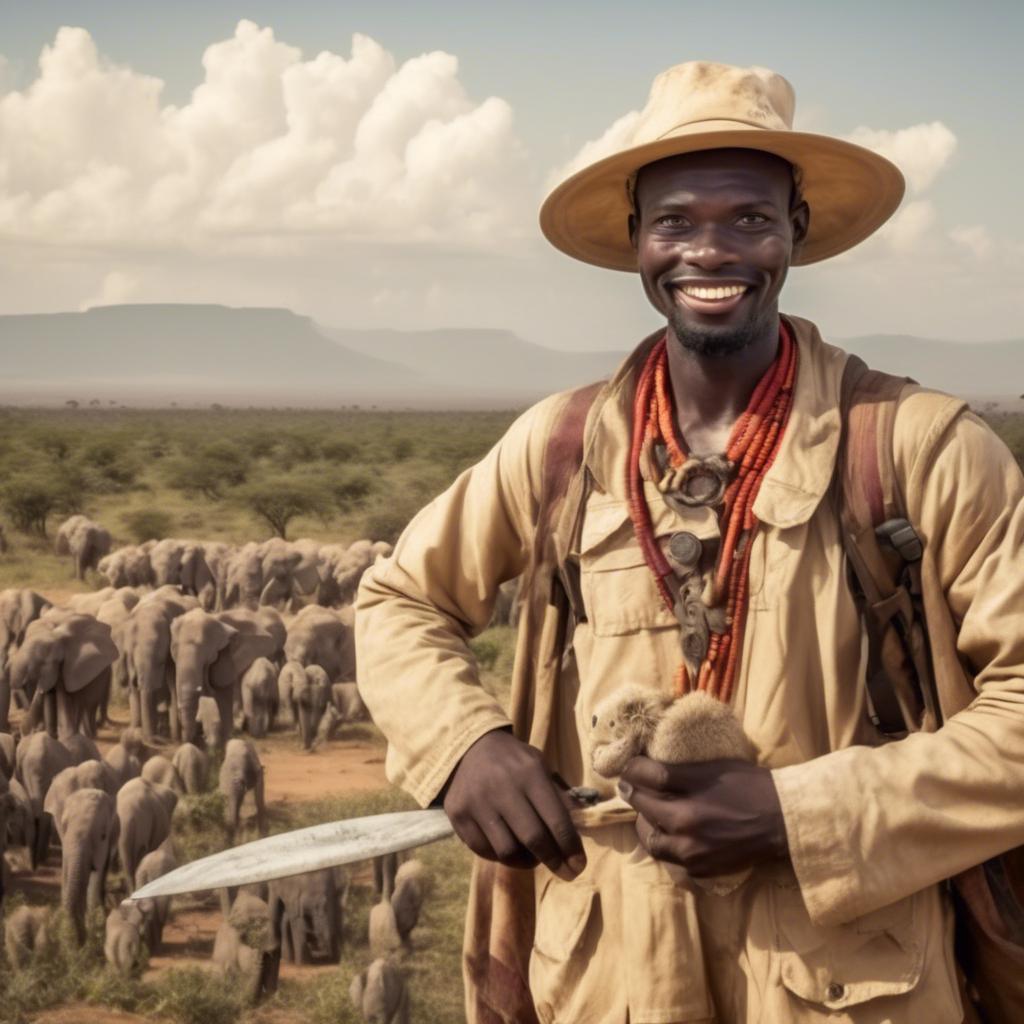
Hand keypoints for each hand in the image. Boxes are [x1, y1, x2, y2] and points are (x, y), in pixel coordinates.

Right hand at [441, 728, 585, 880]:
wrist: (469, 747)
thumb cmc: (513, 762)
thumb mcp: (540, 767)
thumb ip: (559, 797)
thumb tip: (580, 831)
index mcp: (529, 773)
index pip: (556, 819)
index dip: (570, 847)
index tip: (579, 866)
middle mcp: (502, 787)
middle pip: (533, 839)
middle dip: (553, 860)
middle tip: (566, 873)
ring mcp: (477, 802)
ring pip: (507, 851)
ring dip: (525, 861)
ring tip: (532, 856)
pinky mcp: (458, 815)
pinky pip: (483, 851)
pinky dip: (499, 856)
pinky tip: (507, 847)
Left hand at [618, 756, 788, 876]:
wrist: (783, 821)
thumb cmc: (750, 786)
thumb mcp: (712, 768)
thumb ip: (676, 771)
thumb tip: (645, 765)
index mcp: (689, 797)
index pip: (646, 780)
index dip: (632, 771)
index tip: (628, 768)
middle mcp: (685, 827)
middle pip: (643, 810)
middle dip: (635, 797)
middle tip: (634, 789)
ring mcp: (692, 853)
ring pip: (652, 841)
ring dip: (647, 826)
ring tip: (653, 815)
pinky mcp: (701, 871)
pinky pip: (671, 861)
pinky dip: (668, 847)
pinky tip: (673, 835)